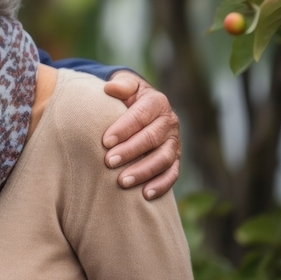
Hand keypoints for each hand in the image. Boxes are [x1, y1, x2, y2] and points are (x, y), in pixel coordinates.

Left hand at [102, 71, 180, 200]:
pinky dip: (161, 185)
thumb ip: (121, 84)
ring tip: (122, 182)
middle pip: (152, 138)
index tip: (105, 141)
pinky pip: (172, 174)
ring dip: (143, 172)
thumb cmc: (126, 97)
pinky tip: (145, 195)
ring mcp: (174, 142)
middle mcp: (169, 122)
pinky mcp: (175, 159)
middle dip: (130, 151)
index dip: (124, 128)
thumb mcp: (125, 84)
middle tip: (108, 162)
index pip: (141, 115)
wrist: (140, 107)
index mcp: (156, 102)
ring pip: (163, 159)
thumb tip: (111, 88)